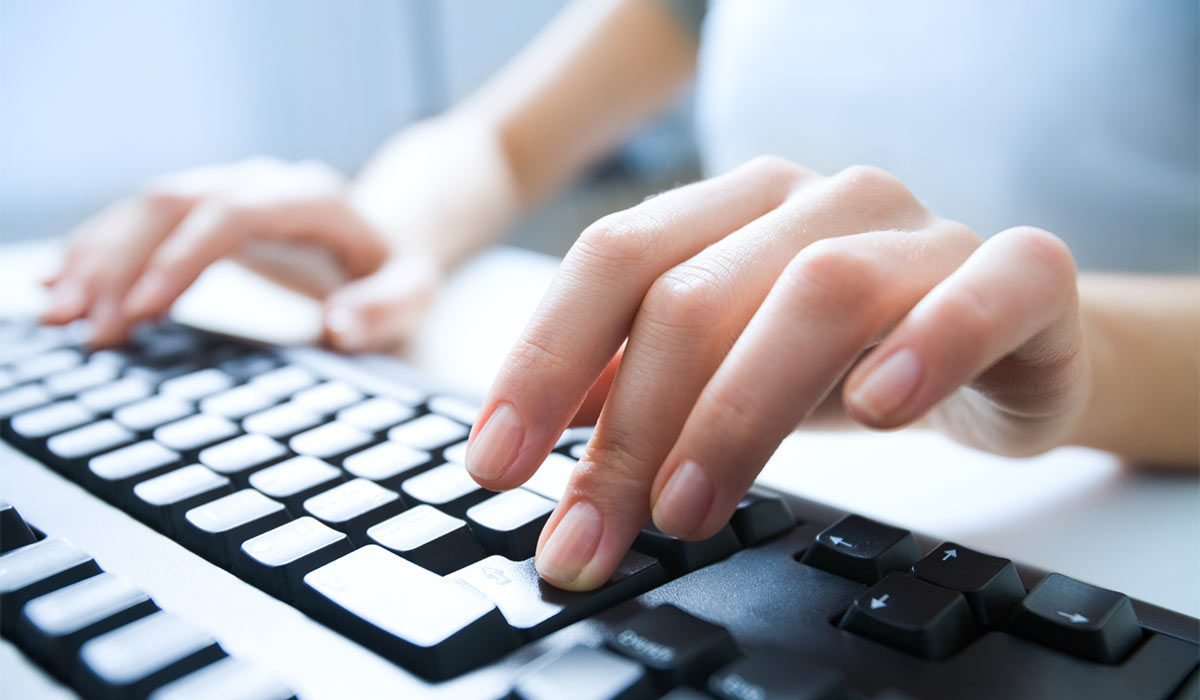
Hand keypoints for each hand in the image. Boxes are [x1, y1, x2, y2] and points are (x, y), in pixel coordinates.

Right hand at [41, 156, 440, 349]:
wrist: (387, 231)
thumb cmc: (397, 269)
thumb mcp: (413, 293)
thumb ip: (384, 309)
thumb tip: (337, 325)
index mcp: (312, 199)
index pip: (234, 213)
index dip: (183, 256)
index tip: (143, 310)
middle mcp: (261, 183)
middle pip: (175, 204)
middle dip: (121, 262)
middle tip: (84, 326)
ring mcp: (228, 190)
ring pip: (146, 208)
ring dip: (98, 258)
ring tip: (59, 315)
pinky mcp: (205, 209)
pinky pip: (142, 221)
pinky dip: (100, 252)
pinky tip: (63, 284)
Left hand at [465, 156, 1088, 590]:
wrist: (1008, 343)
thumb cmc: (850, 355)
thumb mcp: (725, 369)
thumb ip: (633, 382)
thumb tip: (528, 429)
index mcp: (736, 209)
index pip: (615, 259)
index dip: (543, 358)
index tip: (497, 462)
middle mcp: (819, 201)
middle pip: (696, 291)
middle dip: (627, 428)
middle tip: (589, 535)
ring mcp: (921, 231)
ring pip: (818, 291)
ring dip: (737, 410)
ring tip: (687, 508)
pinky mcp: (1021, 275)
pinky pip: (986, 288)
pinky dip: (930, 343)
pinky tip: (876, 411)